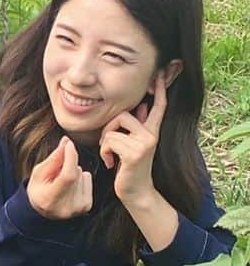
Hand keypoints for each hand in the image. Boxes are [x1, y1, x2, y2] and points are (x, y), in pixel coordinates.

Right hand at [27, 136, 91, 219]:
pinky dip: (80, 179)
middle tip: (55, 173)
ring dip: (73, 172)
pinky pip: (88, 179)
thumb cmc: (38, 190)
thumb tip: (67, 141)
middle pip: (75, 173)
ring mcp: (78, 208)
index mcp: (51, 199)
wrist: (42, 213)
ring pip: (82, 174)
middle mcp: (67, 207)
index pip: (68, 176)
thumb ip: (54, 158)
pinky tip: (70, 187)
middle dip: (67, 164)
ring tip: (61, 182)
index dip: (70, 157)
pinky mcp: (87, 206)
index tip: (68, 144)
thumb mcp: (39, 173)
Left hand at [101, 73, 165, 206]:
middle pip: (124, 114)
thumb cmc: (129, 169)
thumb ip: (136, 126)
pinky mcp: (135, 153)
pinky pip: (110, 141)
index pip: (158, 106)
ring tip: (109, 156)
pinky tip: (110, 163)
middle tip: (106, 146)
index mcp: (152, 131)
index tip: (161, 74)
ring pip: (114, 128)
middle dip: (108, 129)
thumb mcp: (132, 145)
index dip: (160, 89)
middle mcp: (151, 134)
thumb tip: (140, 106)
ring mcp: (145, 143)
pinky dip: (104, 152)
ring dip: (104, 143)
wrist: (135, 192)